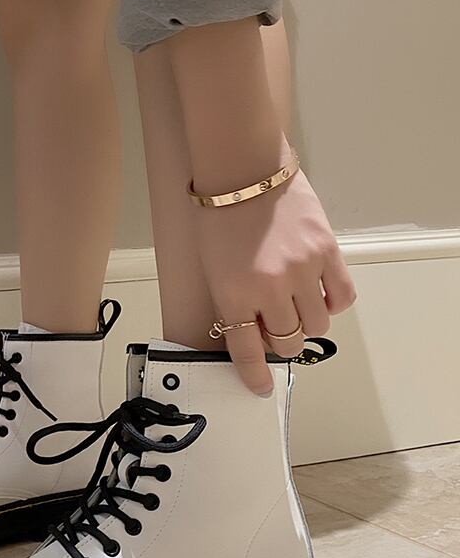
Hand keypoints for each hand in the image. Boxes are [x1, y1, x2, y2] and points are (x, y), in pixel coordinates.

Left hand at [196, 163, 356, 395]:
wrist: (243, 171)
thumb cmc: (219, 220)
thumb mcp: (214, 270)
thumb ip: (235, 305)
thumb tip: (257, 334)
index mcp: (234, 295)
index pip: (247, 350)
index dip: (255, 375)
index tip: (261, 386)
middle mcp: (270, 288)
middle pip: (289, 343)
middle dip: (282, 343)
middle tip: (276, 326)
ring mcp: (303, 270)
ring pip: (318, 325)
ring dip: (306, 323)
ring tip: (296, 303)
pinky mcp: (327, 251)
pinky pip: (343, 297)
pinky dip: (332, 303)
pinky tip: (319, 293)